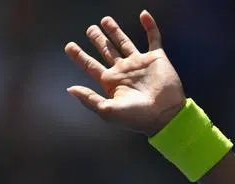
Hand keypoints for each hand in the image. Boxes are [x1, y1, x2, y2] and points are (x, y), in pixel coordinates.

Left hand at [64, 11, 185, 134]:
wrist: (165, 115)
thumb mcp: (108, 111)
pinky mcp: (155, 58)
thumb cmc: (137, 117)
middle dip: (97, 39)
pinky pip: (153, 38)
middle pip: (106, 50)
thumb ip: (89, 99)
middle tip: (90, 29)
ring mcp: (139, 63)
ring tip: (105, 20)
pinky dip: (149, 26)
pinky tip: (144, 15)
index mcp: (111, 82)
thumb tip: (70, 89)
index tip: (69, 46)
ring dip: (115, 31)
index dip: (79, 56)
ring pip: (124, 42)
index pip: (91, 66)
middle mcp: (123, 70)